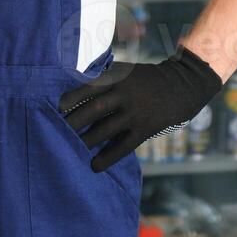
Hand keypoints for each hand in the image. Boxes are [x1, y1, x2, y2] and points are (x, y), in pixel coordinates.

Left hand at [57, 45, 223, 171]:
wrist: (182, 85)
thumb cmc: (147, 79)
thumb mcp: (127, 70)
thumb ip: (104, 78)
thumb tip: (75, 88)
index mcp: (118, 78)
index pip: (89, 87)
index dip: (71, 98)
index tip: (55, 108)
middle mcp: (125, 94)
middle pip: (94, 109)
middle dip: (74, 121)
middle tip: (54, 131)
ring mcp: (136, 113)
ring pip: (106, 129)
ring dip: (86, 140)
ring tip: (68, 149)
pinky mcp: (145, 129)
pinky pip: (124, 146)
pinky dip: (108, 156)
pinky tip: (94, 165)